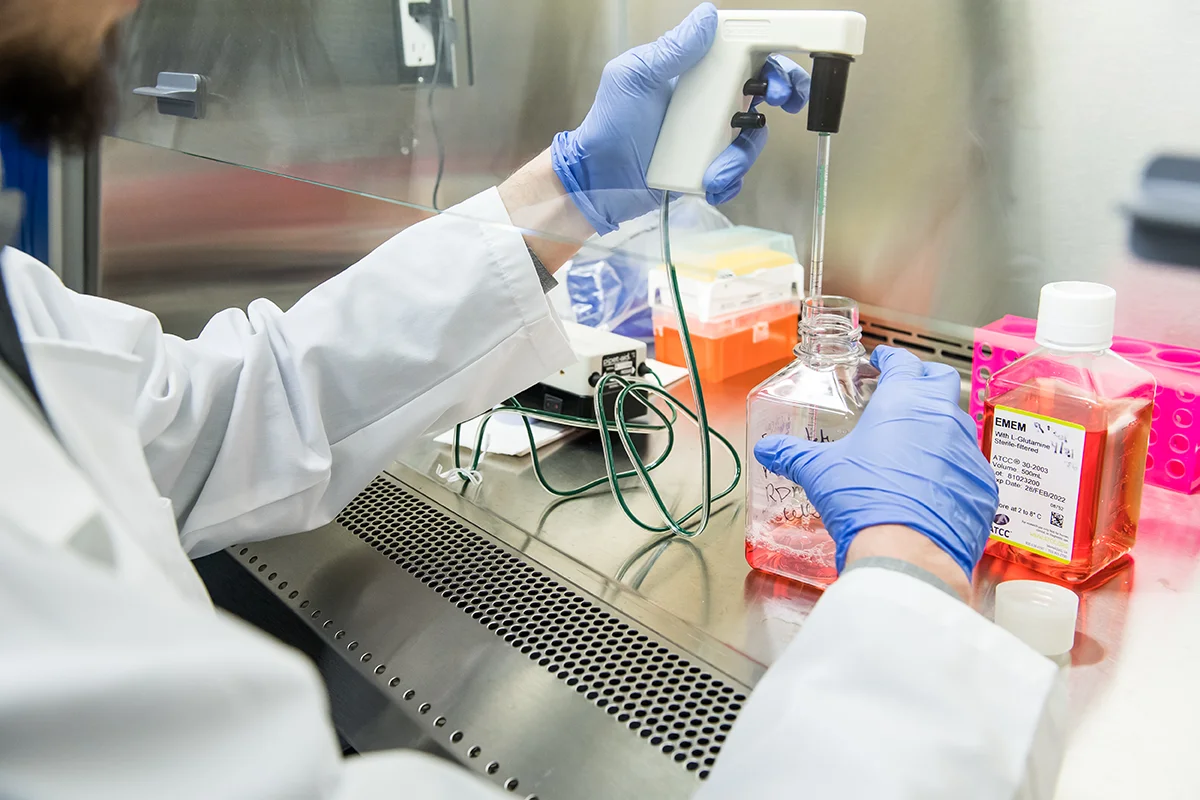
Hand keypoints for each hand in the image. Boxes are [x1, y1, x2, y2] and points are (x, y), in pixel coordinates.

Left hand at [551, 3, 811, 234]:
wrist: (597, 177)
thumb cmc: (609, 123)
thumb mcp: (635, 77)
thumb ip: (671, 49)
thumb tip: (707, 16)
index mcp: (696, 74)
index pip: (744, 56)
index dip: (771, 59)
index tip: (779, 71)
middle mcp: (709, 103)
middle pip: (763, 92)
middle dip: (782, 94)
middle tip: (780, 103)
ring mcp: (710, 137)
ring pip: (752, 138)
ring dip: (742, 154)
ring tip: (715, 169)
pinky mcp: (708, 168)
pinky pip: (735, 173)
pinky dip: (728, 179)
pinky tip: (709, 183)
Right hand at [754, 346, 999, 579]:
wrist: (907, 552)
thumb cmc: (863, 500)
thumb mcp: (818, 471)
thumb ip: (791, 454)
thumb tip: (767, 449)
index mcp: (902, 401)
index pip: (902, 362)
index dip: (890, 358)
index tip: (882, 359)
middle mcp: (941, 417)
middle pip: (939, 380)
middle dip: (922, 380)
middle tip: (902, 391)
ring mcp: (967, 450)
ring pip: (956, 424)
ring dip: (936, 426)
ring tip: (912, 444)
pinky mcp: (982, 484)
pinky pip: (968, 466)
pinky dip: (950, 468)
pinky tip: (930, 485)